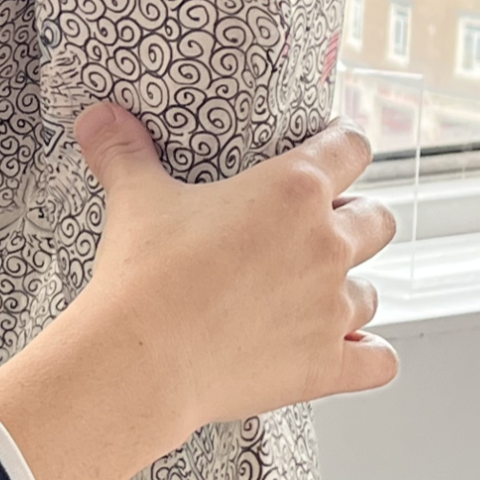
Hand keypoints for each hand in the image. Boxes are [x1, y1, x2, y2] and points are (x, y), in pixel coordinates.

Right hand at [74, 103, 397, 428]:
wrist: (142, 355)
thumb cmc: (145, 273)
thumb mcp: (134, 197)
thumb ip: (123, 150)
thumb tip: (100, 116)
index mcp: (293, 190)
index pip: (350, 148)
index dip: (341, 145)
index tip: (330, 151)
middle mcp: (326, 245)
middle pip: (378, 220)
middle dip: (356, 220)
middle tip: (315, 229)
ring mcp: (332, 308)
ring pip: (372, 292)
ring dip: (348, 289)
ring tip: (310, 293)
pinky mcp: (326, 364)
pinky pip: (379, 360)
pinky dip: (366, 355)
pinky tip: (347, 350)